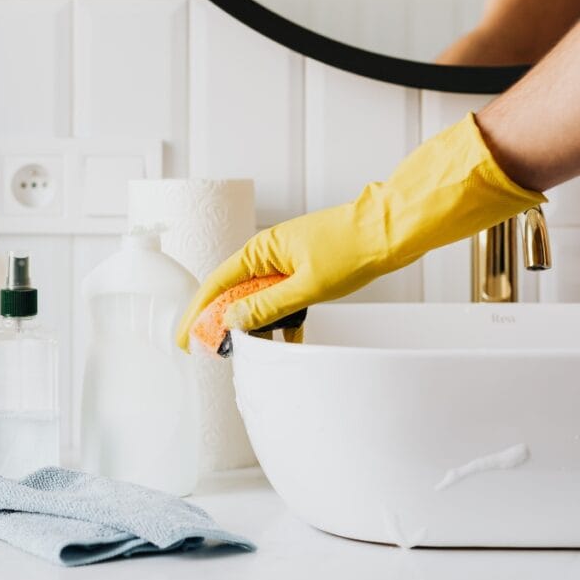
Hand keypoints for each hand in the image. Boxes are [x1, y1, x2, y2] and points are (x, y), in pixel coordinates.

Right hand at [175, 113, 543, 350]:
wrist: (393, 229)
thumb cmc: (353, 247)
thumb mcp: (307, 285)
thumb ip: (268, 306)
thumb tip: (233, 321)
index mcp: (261, 251)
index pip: (217, 285)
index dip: (198, 313)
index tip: (186, 338)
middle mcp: (269, 254)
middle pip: (234, 294)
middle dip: (222, 323)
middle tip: (212, 350)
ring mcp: (287, 263)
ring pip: (259, 300)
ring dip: (255, 324)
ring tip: (249, 350)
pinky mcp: (305, 271)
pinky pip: (284, 300)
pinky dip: (283, 321)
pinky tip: (287, 340)